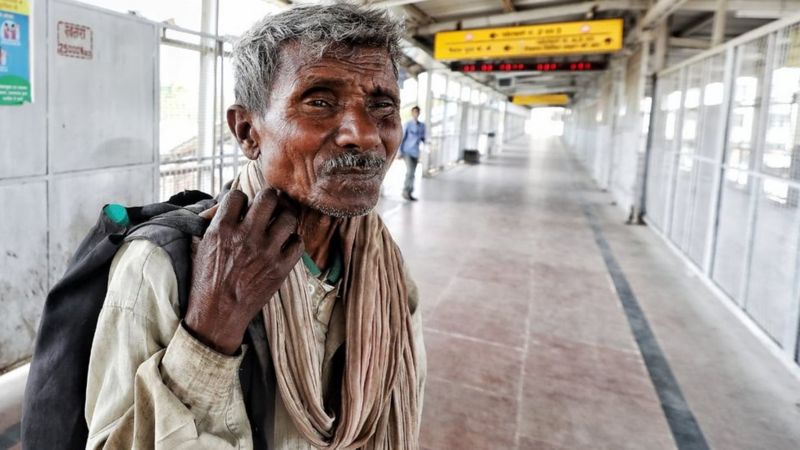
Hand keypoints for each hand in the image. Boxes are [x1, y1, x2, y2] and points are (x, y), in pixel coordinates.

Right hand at [185, 189, 303, 354]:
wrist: (218, 314)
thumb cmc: (207, 280)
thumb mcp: (202, 246)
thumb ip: (215, 221)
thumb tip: (226, 202)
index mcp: (223, 229)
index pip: (238, 195)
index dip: (241, 198)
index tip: (243, 206)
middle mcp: (246, 236)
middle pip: (268, 198)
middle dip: (269, 198)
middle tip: (269, 204)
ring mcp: (266, 251)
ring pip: (288, 217)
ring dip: (285, 217)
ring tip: (280, 224)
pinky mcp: (281, 268)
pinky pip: (298, 242)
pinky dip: (294, 242)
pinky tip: (285, 245)